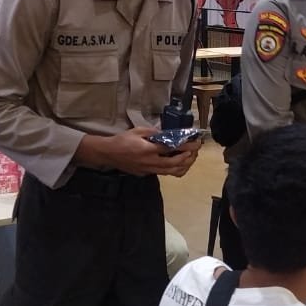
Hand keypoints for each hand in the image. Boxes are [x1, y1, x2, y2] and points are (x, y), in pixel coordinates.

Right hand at [81, 128, 199, 176]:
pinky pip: (165, 173)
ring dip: (184, 165)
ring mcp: (149, 170)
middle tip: (195, 150)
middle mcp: (150, 162)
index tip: (195, 142)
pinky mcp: (147, 174)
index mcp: (148, 150)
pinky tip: (179, 163)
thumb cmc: (122, 140)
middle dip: (189, 157)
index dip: (186, 146)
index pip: (172, 149)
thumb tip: (168, 133)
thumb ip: (154, 132)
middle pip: (175, 164)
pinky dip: (175, 169)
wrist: (109, 154)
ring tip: (190, 157)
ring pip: (172, 172)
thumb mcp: (138, 131)